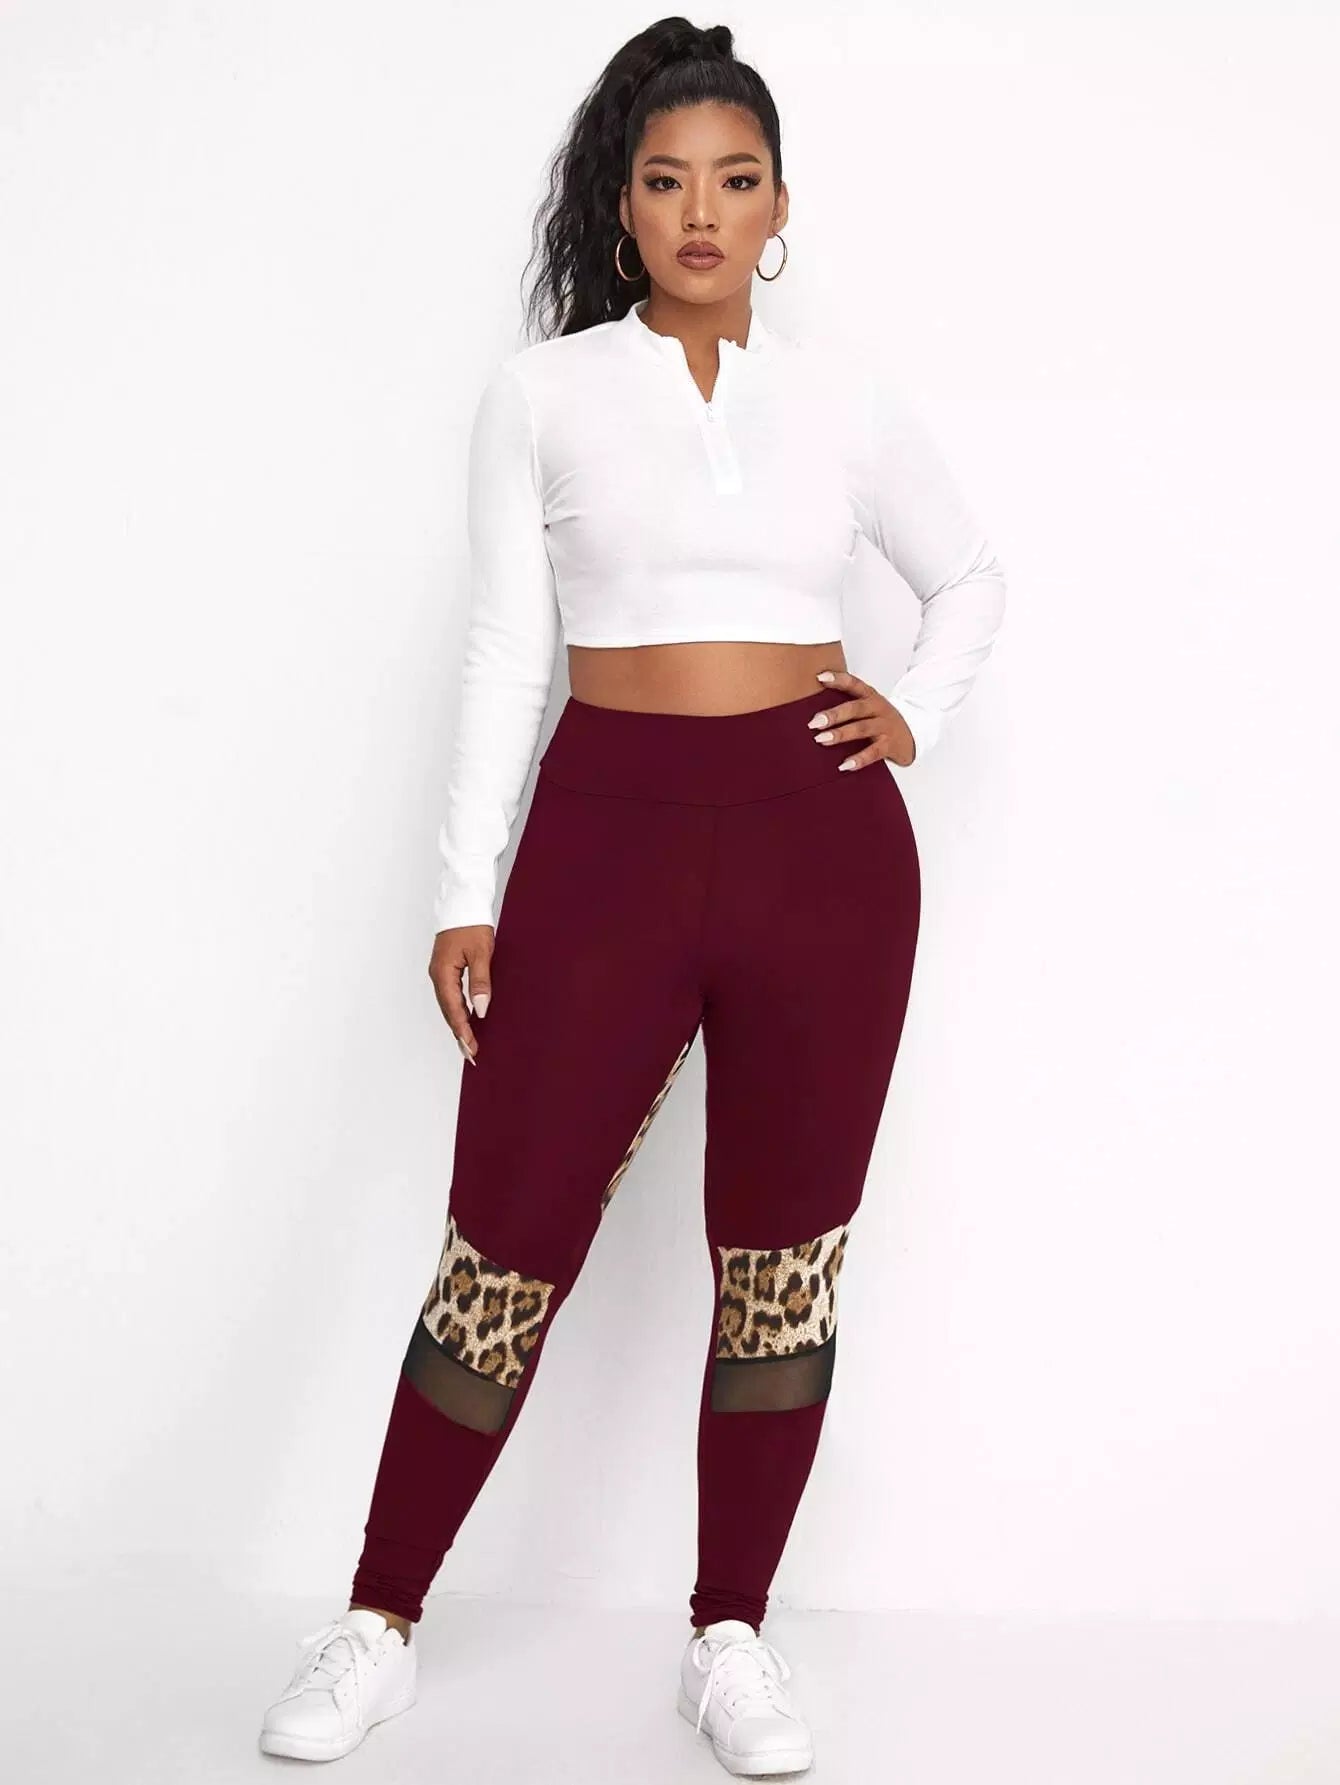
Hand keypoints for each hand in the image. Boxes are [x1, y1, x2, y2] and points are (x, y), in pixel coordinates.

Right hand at [429, 925, 493, 1064]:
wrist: (463, 901)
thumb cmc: (472, 924)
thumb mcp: (481, 953)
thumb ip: (480, 983)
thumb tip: (480, 1011)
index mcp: (443, 973)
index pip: (453, 1010)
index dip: (463, 1031)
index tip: (472, 1049)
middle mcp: (437, 975)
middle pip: (447, 1011)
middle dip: (459, 1033)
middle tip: (472, 1054)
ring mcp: (440, 972)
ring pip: (448, 1005)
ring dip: (459, 1024)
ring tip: (470, 1043)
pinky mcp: (446, 968)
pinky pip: (450, 995)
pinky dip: (458, 1010)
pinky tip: (468, 1018)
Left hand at [808, 669, 915, 768]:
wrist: (913, 734)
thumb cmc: (881, 720)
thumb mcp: (868, 707)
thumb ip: (848, 705)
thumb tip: (814, 712)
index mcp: (871, 696)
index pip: (854, 683)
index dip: (838, 679)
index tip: (819, 677)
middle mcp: (878, 708)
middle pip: (855, 709)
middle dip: (834, 715)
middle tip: (814, 722)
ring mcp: (885, 727)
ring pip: (862, 729)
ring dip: (841, 734)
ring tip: (821, 740)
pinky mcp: (889, 745)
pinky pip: (873, 753)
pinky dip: (858, 759)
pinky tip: (844, 765)